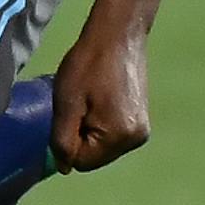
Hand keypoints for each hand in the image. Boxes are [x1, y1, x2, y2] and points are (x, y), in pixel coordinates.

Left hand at [49, 20, 150, 172]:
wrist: (117, 35)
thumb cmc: (87, 65)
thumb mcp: (66, 103)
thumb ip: (63, 140)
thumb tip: (65, 169)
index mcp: (119, 137)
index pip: (82, 162)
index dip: (66, 141)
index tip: (69, 112)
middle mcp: (136, 140)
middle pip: (94, 156)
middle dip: (79, 136)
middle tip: (78, 103)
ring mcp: (142, 130)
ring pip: (102, 146)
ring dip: (89, 128)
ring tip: (89, 98)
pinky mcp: (141, 119)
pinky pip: (112, 134)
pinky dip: (100, 122)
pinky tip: (99, 98)